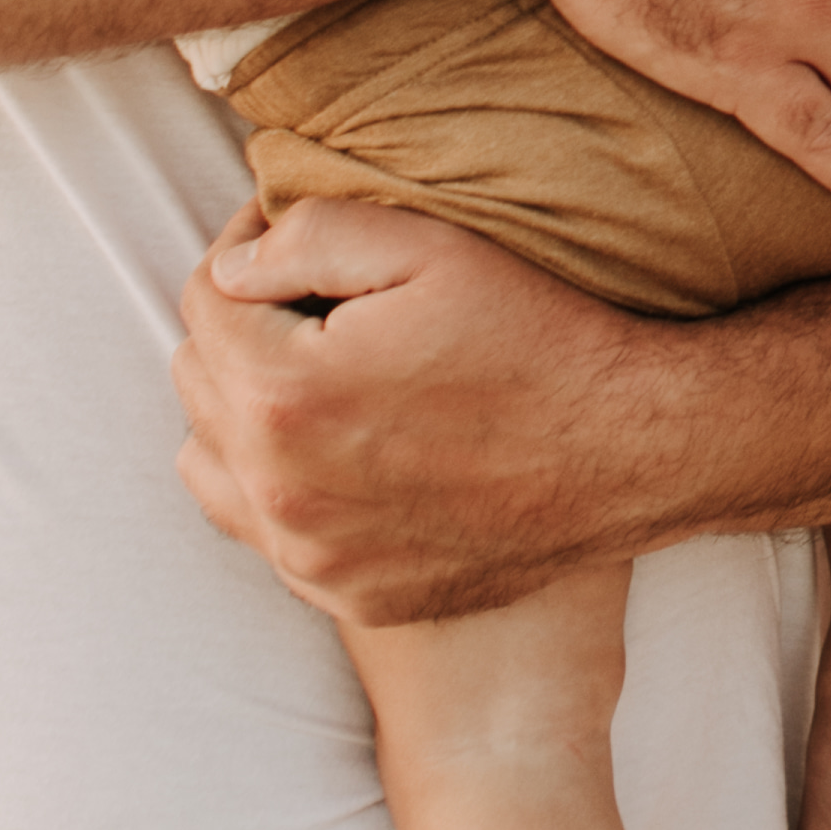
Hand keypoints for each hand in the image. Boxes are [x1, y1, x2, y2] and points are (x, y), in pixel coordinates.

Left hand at [173, 196, 682, 621]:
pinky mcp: (347, 592)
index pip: (204, 301)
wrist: (632, 449)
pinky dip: (286, 485)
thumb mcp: (434, 248)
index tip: (291, 238)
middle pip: (198, 381)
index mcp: (285, 392)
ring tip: (320, 375)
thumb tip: (234, 268)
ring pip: (213, 462)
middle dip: (241, 328)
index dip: (244, 252)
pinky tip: (351, 448)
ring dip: (245, 410)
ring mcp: (310, 554)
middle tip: (314, 301)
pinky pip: (268, 531)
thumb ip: (309, 237)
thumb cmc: (540, 338)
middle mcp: (280, 489)